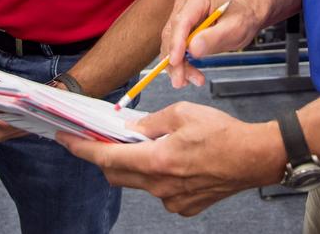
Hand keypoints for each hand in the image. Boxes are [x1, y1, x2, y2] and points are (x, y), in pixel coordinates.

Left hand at [58, 102, 284, 215]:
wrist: (254, 157)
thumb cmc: (223, 133)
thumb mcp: (182, 113)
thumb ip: (151, 122)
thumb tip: (132, 130)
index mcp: (156, 160)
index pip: (106, 157)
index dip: (81, 149)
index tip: (65, 139)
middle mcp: (160, 186)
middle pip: (116, 175)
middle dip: (103, 157)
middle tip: (99, 140)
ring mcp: (172, 200)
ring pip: (138, 183)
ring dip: (133, 166)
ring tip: (146, 146)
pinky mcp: (184, 206)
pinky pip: (158, 191)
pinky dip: (155, 176)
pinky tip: (172, 161)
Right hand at [161, 0, 261, 88]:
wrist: (246, 17)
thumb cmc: (243, 18)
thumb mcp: (235, 28)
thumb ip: (214, 38)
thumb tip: (192, 49)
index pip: (182, 21)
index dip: (176, 42)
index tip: (175, 61)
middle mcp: (185, 4)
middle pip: (172, 34)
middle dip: (175, 60)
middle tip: (181, 80)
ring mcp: (181, 16)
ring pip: (170, 44)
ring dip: (177, 65)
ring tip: (192, 80)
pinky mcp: (181, 28)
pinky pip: (175, 48)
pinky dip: (180, 63)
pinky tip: (189, 75)